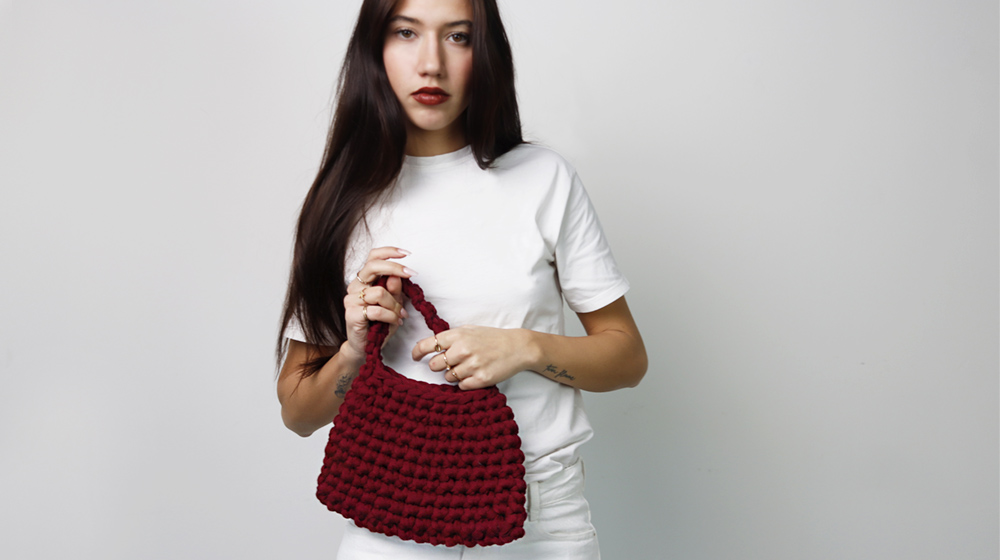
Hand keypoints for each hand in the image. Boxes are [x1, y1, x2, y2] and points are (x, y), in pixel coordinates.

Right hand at [342, 247, 415, 363]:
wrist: (366, 347)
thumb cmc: (380, 324)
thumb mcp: (394, 304)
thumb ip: (395, 290)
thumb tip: (398, 276)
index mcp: (365, 280)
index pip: (373, 257)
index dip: (389, 252)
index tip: (407, 253)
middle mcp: (355, 286)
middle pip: (373, 266)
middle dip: (395, 268)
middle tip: (411, 273)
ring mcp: (351, 299)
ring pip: (379, 292)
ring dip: (395, 304)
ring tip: (399, 315)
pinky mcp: (351, 314)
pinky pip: (376, 310)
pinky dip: (390, 316)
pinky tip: (395, 321)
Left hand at [411, 326, 536, 389]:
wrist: (518, 347)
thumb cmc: (493, 338)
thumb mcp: (470, 330)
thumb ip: (451, 337)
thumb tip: (432, 345)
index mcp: (458, 335)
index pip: (428, 344)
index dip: (417, 352)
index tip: (414, 357)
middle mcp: (462, 350)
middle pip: (435, 365)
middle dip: (440, 366)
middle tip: (452, 363)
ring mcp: (471, 365)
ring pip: (448, 377)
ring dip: (454, 374)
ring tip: (468, 367)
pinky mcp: (480, 379)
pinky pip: (461, 386)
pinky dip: (465, 382)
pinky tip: (475, 374)